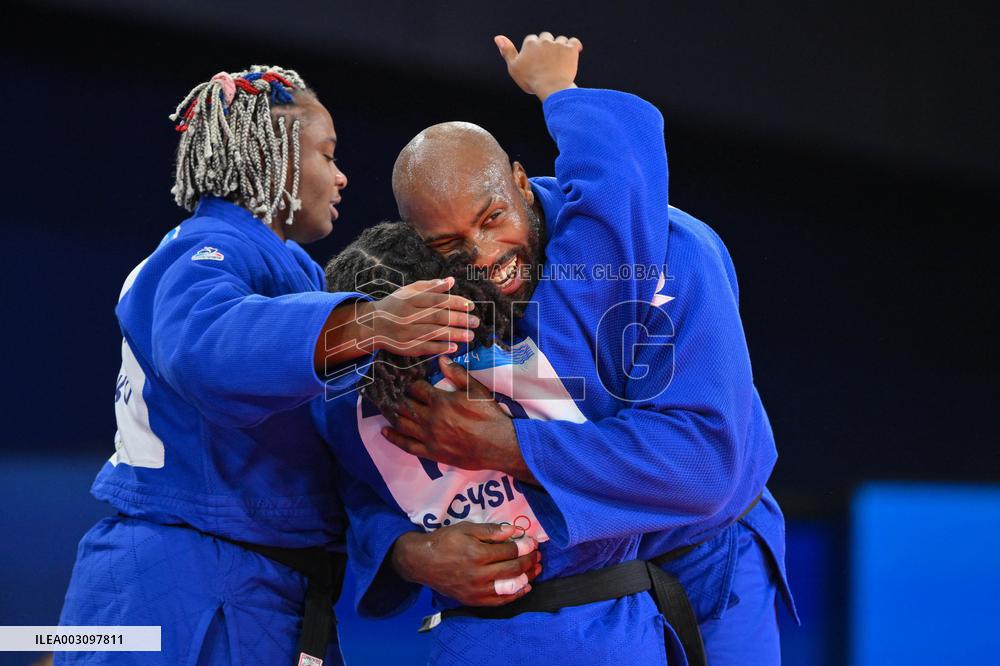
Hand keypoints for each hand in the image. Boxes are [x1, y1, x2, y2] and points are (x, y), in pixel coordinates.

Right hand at [358, 277, 478, 356]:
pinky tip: (455, 347)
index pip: (437, 300)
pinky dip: (441, 347)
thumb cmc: (395, 305)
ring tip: (470, 335)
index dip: (455, 302)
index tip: (471, 306)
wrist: (372, 325)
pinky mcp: (406, 347)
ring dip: (455, 334)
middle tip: (475, 322)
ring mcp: (407, 332)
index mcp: (410, 299)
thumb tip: (451, 280)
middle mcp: (408, 315)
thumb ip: (430, 286)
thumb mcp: (408, 291)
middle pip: (438, 317)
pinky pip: (426, 347)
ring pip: (434, 333)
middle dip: (460, 319)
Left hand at [382, 356, 537, 481]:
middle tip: (389, 392)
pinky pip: (407, 445)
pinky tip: (385, 431)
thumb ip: (457, 374)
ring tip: (385, 408)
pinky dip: (394, 437)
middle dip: (397, 397)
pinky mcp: (431, 452)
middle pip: (405, 405)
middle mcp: (430, 418)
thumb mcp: (476, 390)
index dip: (410, 383)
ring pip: (402, 423)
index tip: (406, 380)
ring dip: (392, 414)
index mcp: (440, 401)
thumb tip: (442, 359)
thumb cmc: (489, 415)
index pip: (417, 388)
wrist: (498, 444)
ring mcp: (428, 436)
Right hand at [391, 522, 541, 605]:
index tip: (533, 542)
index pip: (509, 551)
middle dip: (529, 561)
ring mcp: (477, 590)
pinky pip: (499, 601)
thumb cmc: (444, 541)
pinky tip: (525, 587)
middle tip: (538, 555)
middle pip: (513, 569)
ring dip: (527, 577)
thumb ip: (491, 531)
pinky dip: (515, 595)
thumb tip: (514, 531)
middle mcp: (479, 575)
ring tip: (537, 569)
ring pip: (510, 586)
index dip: (524, 546)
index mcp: (477, 554)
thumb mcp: (466, 529)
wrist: (422, 563)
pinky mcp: (473, 600)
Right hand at [494, 32, 582, 101]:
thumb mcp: (513, 67)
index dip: (533, 51)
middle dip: (546, 47)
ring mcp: (559, 44)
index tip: (535, 62)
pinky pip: (574, 42)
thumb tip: (497, 37)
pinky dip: (574, 47)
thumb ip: (507, 51)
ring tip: (559, 63)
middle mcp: (544, 40)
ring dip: (560, 48)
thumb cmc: (531, 80)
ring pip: (560, 40)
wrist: (551, 88)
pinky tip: (574, 53)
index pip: (532, 41)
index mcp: (530, 43)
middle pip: (546, 38)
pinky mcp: (571, 50)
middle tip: (547, 63)